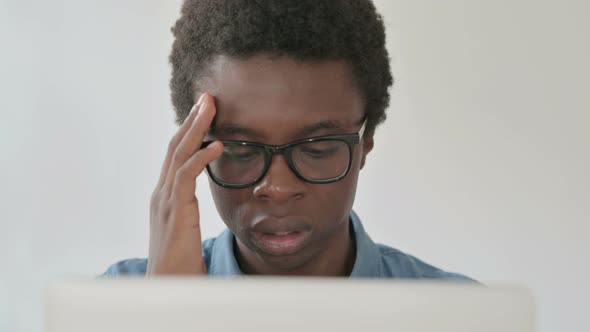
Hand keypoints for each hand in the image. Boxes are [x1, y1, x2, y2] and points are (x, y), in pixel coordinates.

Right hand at [146, 93, 223, 274]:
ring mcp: (165, 201)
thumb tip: (198, 202)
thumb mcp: (184, 231)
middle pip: (174, 146)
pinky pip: (187, 176)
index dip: (188, 132)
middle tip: (206, 98)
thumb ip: (188, 212)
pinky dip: (202, 157)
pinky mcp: (175, 211)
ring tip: (211, 107)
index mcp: (164, 197)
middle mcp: (161, 194)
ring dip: (196, 128)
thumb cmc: (179, 265)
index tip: (203, 113)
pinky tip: (218, 145)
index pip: (174, 155)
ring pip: (179, 154)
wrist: (166, 289)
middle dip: (191, 120)